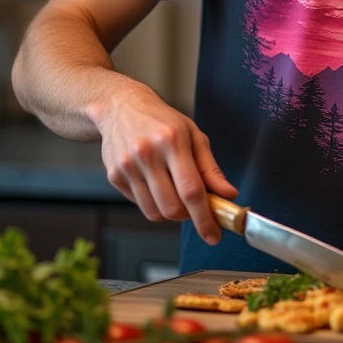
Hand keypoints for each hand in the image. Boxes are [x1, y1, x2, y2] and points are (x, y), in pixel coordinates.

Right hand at [90, 80, 237, 243]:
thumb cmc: (163, 120)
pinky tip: (156, 183)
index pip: (191, 190)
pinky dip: (154, 204)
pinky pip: (140, 205)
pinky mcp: (114, 176)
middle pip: (172, 207)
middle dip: (188, 216)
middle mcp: (147, 154)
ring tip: (176, 191)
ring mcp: (128, 166)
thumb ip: (211, 169)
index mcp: (172, 141)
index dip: (205, 217)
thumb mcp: (194, 135)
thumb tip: (228, 195)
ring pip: (154, 212)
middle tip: (195, 207)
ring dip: (171, 212)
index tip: (214, 234)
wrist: (121, 107)